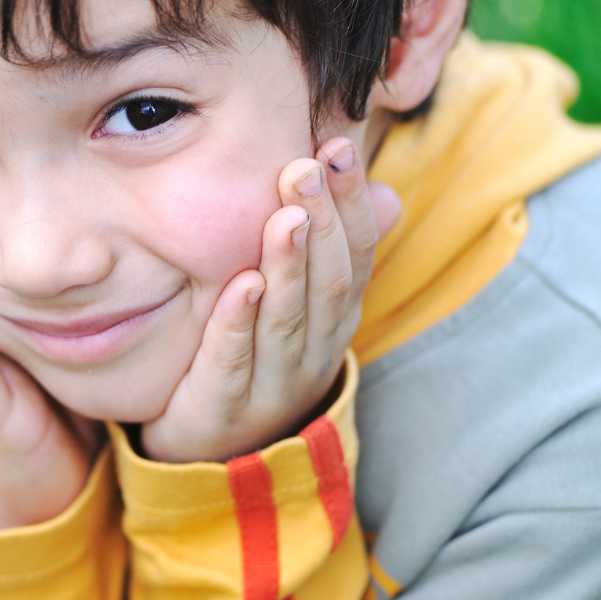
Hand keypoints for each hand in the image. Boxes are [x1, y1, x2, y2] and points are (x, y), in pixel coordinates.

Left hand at [140, 138, 399, 462]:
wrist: (214, 453)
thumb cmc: (259, 359)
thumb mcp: (301, 307)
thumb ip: (331, 251)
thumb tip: (386, 192)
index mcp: (334, 319)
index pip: (355, 254)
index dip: (349, 202)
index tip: (338, 146)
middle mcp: (314, 349)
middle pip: (328, 282)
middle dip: (321, 221)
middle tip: (307, 166)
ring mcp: (273, 382)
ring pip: (288, 320)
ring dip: (289, 266)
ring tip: (286, 216)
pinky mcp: (224, 407)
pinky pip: (234, 362)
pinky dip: (238, 323)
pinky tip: (241, 285)